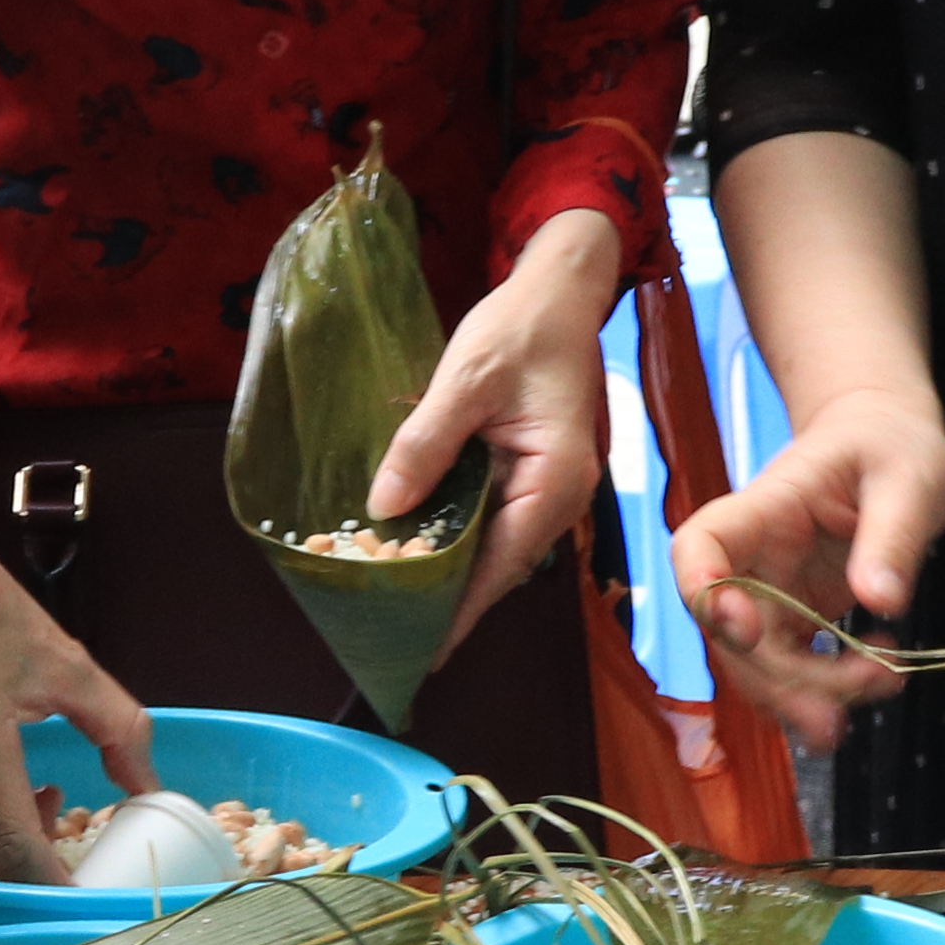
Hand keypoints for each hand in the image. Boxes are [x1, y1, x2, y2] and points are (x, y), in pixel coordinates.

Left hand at [367, 214, 628, 650]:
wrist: (558, 293)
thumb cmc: (519, 329)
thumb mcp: (465, 380)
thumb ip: (425, 445)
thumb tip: (383, 509)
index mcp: (555, 479)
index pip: (501, 563)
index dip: (460, 609)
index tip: (423, 651)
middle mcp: (561, 496)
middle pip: (501, 568)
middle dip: (450, 602)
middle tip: (395, 639)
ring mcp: (550, 489)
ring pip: (496, 549)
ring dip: (452, 574)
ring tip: (398, 607)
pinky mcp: (533, 477)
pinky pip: (494, 522)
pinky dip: (458, 540)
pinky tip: (418, 550)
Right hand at [676, 389, 944, 756]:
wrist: (885, 441)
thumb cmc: (889, 444)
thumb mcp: (909, 478)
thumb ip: (893, 537)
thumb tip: (881, 602)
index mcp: (766, 507)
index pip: (701, 546)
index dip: (702, 592)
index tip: (744, 629)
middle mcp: (756, 555)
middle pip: (731, 631)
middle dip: (777, 681)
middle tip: (839, 710)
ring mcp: (773, 591)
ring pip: (759, 664)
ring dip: (806, 696)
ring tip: (881, 685)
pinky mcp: (798, 615)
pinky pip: (792, 668)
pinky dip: (829, 689)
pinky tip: (879, 677)